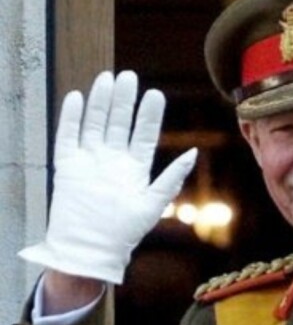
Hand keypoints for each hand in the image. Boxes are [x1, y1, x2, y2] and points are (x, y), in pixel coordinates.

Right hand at [19, 70, 195, 284]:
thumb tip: (194, 153)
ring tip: (108, 79)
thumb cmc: (125, 231)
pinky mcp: (67, 164)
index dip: (149, 115)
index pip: (143, 134)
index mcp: (134, 167)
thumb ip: (172, 178)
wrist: (91, 248)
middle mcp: (112, 159)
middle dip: (124, 100)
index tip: (155, 94)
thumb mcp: (153, 203)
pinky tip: (77, 97)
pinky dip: (72, 117)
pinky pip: (68, 135)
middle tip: (130, 76)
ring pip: (95, 123)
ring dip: (101, 102)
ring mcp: (89, 159)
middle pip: (119, 122)